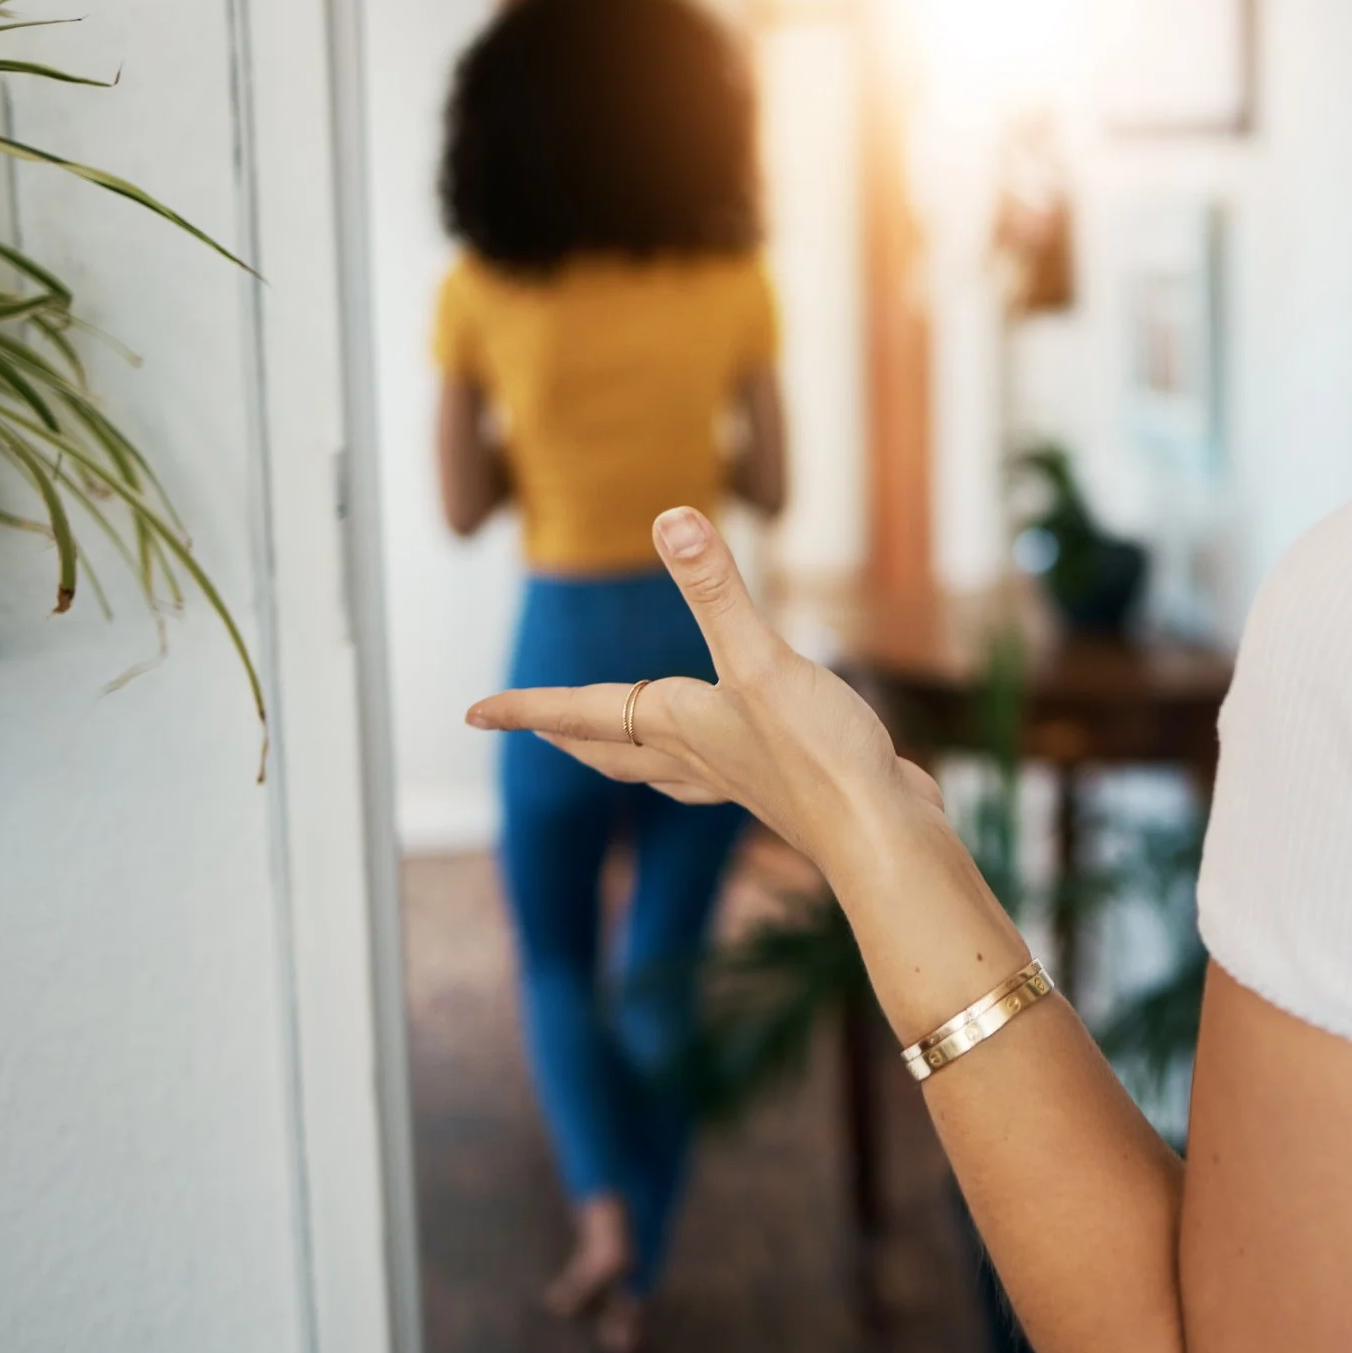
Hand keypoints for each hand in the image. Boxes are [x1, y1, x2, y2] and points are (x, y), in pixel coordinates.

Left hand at [466, 507, 943, 877]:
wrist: (879, 834)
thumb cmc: (817, 755)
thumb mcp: (762, 658)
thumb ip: (716, 589)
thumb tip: (671, 518)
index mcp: (677, 724)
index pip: (580, 711)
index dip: (524, 708)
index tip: (472, 715)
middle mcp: (697, 755)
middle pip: (612, 748)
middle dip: (569, 735)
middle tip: (533, 730)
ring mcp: (741, 779)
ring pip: (661, 768)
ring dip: (626, 756)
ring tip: (612, 748)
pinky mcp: (787, 790)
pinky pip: (721, 776)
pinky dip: (702, 766)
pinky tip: (725, 761)